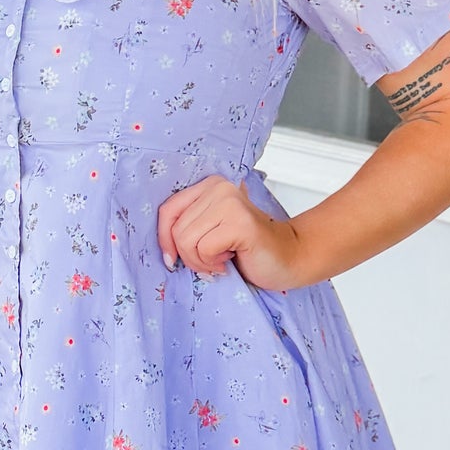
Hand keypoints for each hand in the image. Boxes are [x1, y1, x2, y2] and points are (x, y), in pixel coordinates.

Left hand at [155, 176, 306, 290]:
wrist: (290, 258)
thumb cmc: (249, 250)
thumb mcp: (210, 232)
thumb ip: (189, 227)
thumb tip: (160, 243)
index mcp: (209, 186)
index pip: (167, 210)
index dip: (164, 239)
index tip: (172, 259)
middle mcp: (219, 188)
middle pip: (175, 230)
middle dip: (188, 256)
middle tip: (211, 262)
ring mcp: (230, 203)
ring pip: (186, 240)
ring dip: (200, 261)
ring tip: (221, 260)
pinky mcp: (240, 222)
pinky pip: (203, 249)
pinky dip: (212, 264)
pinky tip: (231, 260)